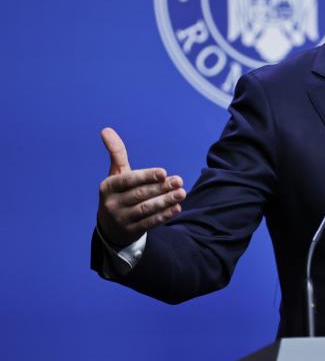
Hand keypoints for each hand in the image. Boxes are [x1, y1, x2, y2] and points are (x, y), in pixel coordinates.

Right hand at [96, 127, 185, 248]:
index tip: (163, 172)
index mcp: (108, 187)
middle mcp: (112, 204)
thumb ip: (116, 153)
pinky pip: (149, 223)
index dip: (146, 176)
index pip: (128, 180)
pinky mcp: (131, 231)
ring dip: (165, 201)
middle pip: (140, 195)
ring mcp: (121, 219)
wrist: (110, 226)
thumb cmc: (118, 192)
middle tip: (179, 181)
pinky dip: (163, 216)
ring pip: (145, 209)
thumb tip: (106, 129)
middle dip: (161, 188)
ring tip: (182, 193)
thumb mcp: (116, 174)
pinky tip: (176, 208)